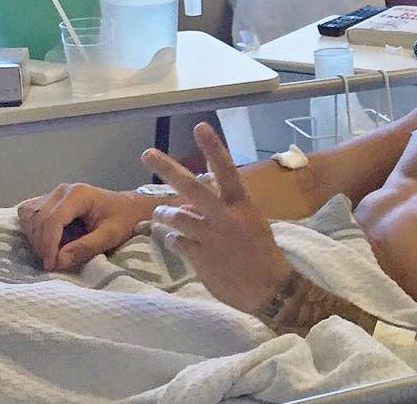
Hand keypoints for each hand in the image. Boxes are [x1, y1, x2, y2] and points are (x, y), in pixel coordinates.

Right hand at [17, 184, 157, 271]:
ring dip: (36, 238)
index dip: (48, 245)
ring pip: (29, 216)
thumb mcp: (112, 235)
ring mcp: (55, 194)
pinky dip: (34, 230)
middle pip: (37, 219)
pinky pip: (30, 214)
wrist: (131, 207)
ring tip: (53, 253)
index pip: (52, 220)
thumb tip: (59, 261)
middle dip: (42, 244)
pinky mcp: (50, 200)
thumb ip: (86, 247)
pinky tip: (49, 242)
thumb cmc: (125, 219)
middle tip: (55, 262)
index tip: (51, 265)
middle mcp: (62, 190)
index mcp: (79, 194)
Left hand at [141, 122, 293, 313]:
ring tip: (159, 216)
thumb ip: (222, 211)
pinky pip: (175, 241)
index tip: (200, 127)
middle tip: (147, 153)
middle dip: (168, 169)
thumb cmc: (262, 253)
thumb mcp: (249, 224)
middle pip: (192, 188)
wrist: (269, 289)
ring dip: (164, 215)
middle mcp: (226, 217)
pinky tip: (176, 242)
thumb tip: (192, 203)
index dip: (213, 148)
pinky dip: (173, 240)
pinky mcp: (200, 258)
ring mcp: (212, 238)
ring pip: (176, 217)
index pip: (227, 170)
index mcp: (242, 206)